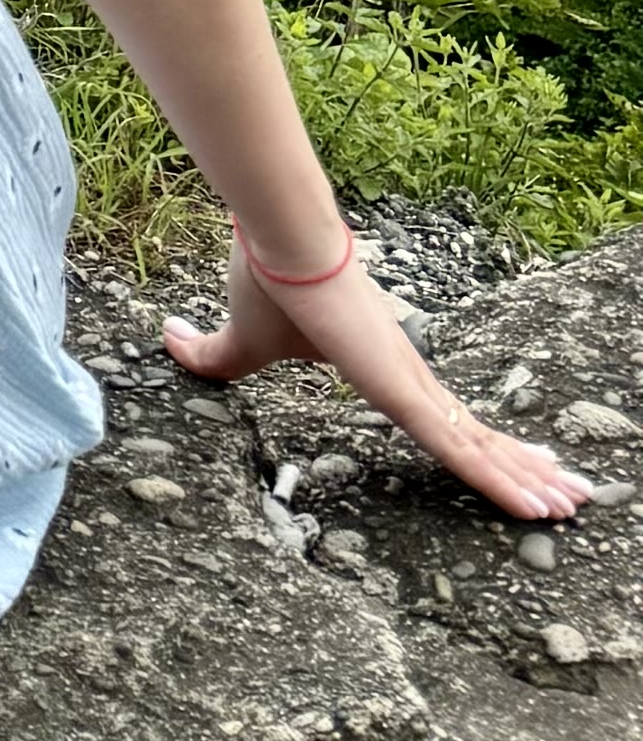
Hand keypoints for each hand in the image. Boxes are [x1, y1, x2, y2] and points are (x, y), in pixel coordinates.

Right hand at [163, 238, 593, 527]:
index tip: (515, 468)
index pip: (441, 418)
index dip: (478, 444)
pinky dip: (498, 476)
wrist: (279, 235)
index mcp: (380, 370)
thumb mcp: (240, 340)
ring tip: (573, 505)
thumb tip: (167, 339)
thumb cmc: (268, 278)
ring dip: (527, 477)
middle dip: (524, 465)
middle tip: (570, 495)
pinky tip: (531, 500)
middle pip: (476, 433)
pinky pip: (458, 445)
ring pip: (480, 444)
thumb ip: (212, 355)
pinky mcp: (402, 387)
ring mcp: (410, 381)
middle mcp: (408, 376)